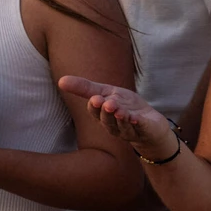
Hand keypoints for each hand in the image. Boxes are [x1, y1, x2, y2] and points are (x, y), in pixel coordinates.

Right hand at [57, 76, 177, 161]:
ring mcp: (129, 130)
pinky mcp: (144, 129)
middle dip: (106, 113)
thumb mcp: (106, 92)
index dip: (94, 107)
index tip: (94, 98)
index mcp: (103, 116)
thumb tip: (60, 80)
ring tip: (119, 109)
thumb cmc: (124, 106)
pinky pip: (139, 127)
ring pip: (122, 126)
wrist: (150, 124)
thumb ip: (86, 88)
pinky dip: (136, 122)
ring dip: (120, 118)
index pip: (95, 113)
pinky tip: (135, 117)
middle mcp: (114, 126)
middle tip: (106, 103)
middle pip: (107, 121)